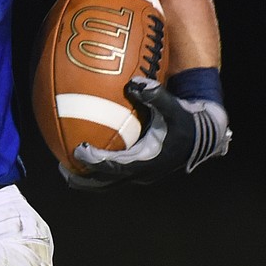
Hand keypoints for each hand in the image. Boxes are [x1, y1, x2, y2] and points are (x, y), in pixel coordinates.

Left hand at [62, 77, 231, 189]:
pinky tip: (82, 158)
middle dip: (84, 178)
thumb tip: (135, 82)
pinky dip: (97, 171)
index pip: (117, 166)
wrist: (204, 136)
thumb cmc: (186, 120)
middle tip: (62, 167)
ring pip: (109, 183)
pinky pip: (113, 176)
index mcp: (148, 161)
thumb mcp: (174, 106)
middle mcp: (143, 173)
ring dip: (87, 179)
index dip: (97, 160)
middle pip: (107, 182)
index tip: (79, 150)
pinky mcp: (139, 171)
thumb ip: (155, 95)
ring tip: (64, 168)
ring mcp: (140, 175)